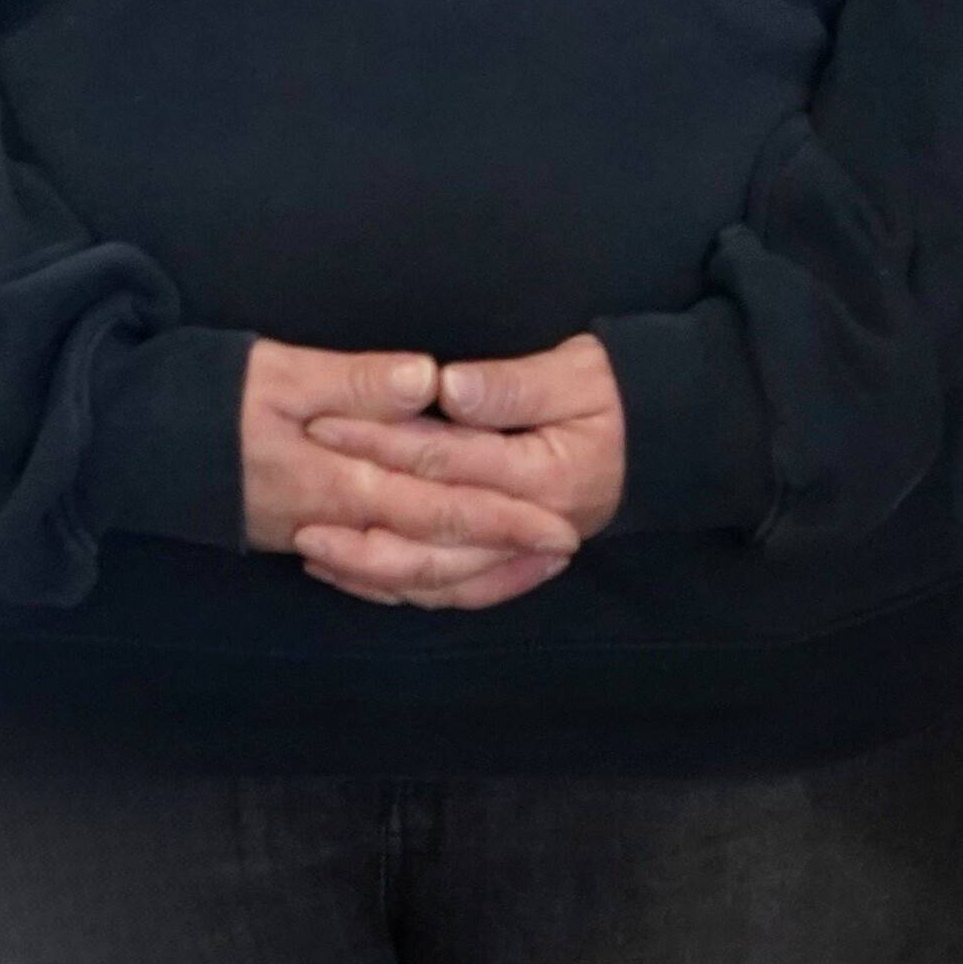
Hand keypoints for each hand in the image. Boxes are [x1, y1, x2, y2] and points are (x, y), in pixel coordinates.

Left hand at [306, 334, 632, 611]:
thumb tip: (447, 387)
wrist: (662, 445)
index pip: (446, 461)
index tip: (325, 422)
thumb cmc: (617, 396)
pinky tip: (362, 577)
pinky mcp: (512, 564)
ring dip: (375, 570)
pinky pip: (453, 591)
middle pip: (433, 534)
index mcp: (544, 476)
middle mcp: (530, 530)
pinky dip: (405, 589)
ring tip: (315, 551)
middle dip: (362, 519)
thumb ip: (513, 385)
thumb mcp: (578, 372)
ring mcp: (521, 555)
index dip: (382, 441)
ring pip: (438, 579)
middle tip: (301, 507)